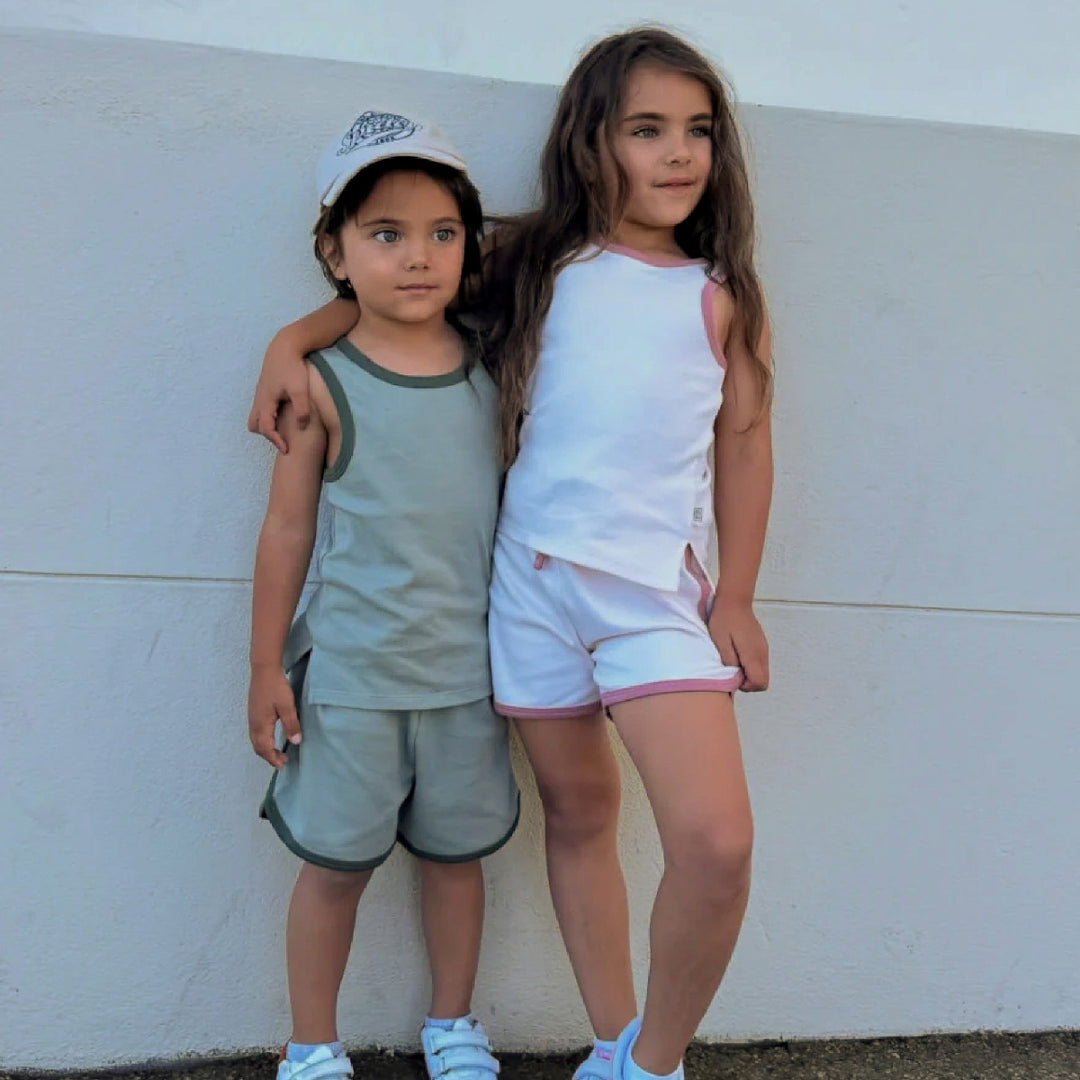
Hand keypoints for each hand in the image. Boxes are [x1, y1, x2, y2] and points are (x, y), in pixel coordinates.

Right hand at [247, 332, 311, 452]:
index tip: (287, 449)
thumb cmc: (293, 367)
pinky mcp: (265, 388)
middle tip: (284, 437)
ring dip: (266, 424)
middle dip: (267, 434)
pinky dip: (269, 416)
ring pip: (255, 416)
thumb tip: (301, 427)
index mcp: (266, 401)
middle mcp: (259, 398)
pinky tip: (284, 414)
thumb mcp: (300, 389)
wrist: (285, 346)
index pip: (265, 428)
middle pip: (254, 425)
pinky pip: (261, 408)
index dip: (276, 441)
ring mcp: (260, 393)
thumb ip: (301, 409)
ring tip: (284, 427)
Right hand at [248, 664, 301, 767]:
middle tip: (282, 761)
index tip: (283, 764)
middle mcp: (253, 724)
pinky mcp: (253, 713)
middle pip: (258, 748)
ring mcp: (251, 718)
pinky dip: (262, 741)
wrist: (264, 670)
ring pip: (255, 741)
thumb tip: (295, 742)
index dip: (274, 759)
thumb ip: (291, 725)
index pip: (265, 749)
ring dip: (265, 749)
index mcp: (261, 725)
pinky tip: (270, 738)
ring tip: (277, 752)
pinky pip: (255, 733)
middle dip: (269, 757)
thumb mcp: (287, 706)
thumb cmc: (276, 687)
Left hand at [708, 599, 768, 691]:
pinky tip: (737, 652)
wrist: (734, 600)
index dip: (745, 686)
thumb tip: (735, 677)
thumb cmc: (724, 620)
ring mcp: (764, 648)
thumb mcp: (720, 643)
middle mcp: (762, 653)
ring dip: (749, 673)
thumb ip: (729, 662)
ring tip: (733, 659)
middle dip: (748, 682)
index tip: (733, 675)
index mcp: (753, 654)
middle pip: (763, 681)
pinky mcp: (761, 644)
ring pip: (762, 672)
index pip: (759, 684)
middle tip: (732, 670)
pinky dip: (750, 664)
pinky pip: (760, 662)